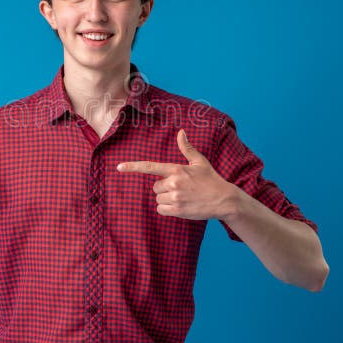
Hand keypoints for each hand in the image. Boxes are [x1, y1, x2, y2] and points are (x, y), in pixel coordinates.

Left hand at [117, 129, 239, 219]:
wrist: (224, 200)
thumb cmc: (211, 179)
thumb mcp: (200, 162)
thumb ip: (187, 148)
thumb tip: (181, 132)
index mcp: (176, 169)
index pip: (150, 167)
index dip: (132, 167)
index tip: (119, 167)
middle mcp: (174, 183)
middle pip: (155, 187)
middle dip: (164, 188)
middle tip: (181, 188)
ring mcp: (175, 198)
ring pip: (158, 199)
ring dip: (166, 199)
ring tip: (183, 197)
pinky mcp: (178, 211)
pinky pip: (161, 210)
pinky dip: (167, 209)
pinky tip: (180, 206)